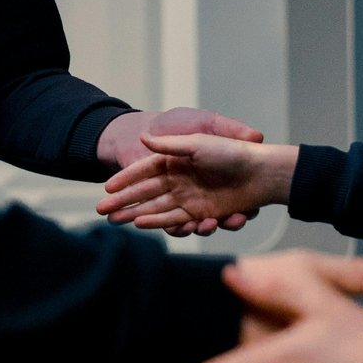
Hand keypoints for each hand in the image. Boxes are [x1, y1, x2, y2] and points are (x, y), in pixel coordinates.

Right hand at [95, 110, 265, 235]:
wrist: (260, 172)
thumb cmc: (231, 152)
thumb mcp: (198, 142)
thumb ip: (170, 144)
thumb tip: (143, 138)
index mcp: (175, 161)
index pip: (142, 171)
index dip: (124, 179)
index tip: (106, 187)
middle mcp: (178, 180)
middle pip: (144, 194)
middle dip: (122, 202)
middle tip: (101, 211)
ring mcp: (188, 198)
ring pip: (155, 209)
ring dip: (135, 214)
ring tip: (117, 220)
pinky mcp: (199, 213)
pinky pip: (175, 220)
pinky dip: (158, 223)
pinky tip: (142, 224)